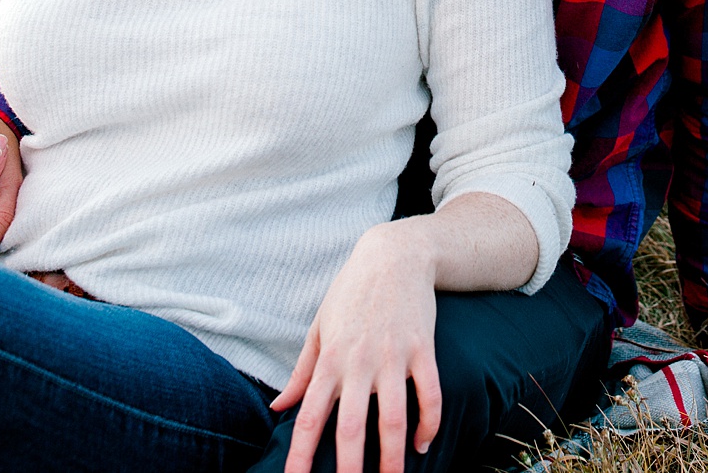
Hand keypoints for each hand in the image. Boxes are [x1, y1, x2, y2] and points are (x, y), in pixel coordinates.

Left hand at [272, 220, 442, 472]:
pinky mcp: (422, 348)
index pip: (309, 417)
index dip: (300, 455)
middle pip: (351, 427)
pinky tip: (423, 443)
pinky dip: (428, 422)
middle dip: (350, 468)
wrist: (395, 255)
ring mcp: (393, 356)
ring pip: (393, 418)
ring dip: (393, 457)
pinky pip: (428, 394)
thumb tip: (278, 407)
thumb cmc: (351, 292)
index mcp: (329, 359)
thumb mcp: (320, 327)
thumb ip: (302, 372)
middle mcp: (359, 362)